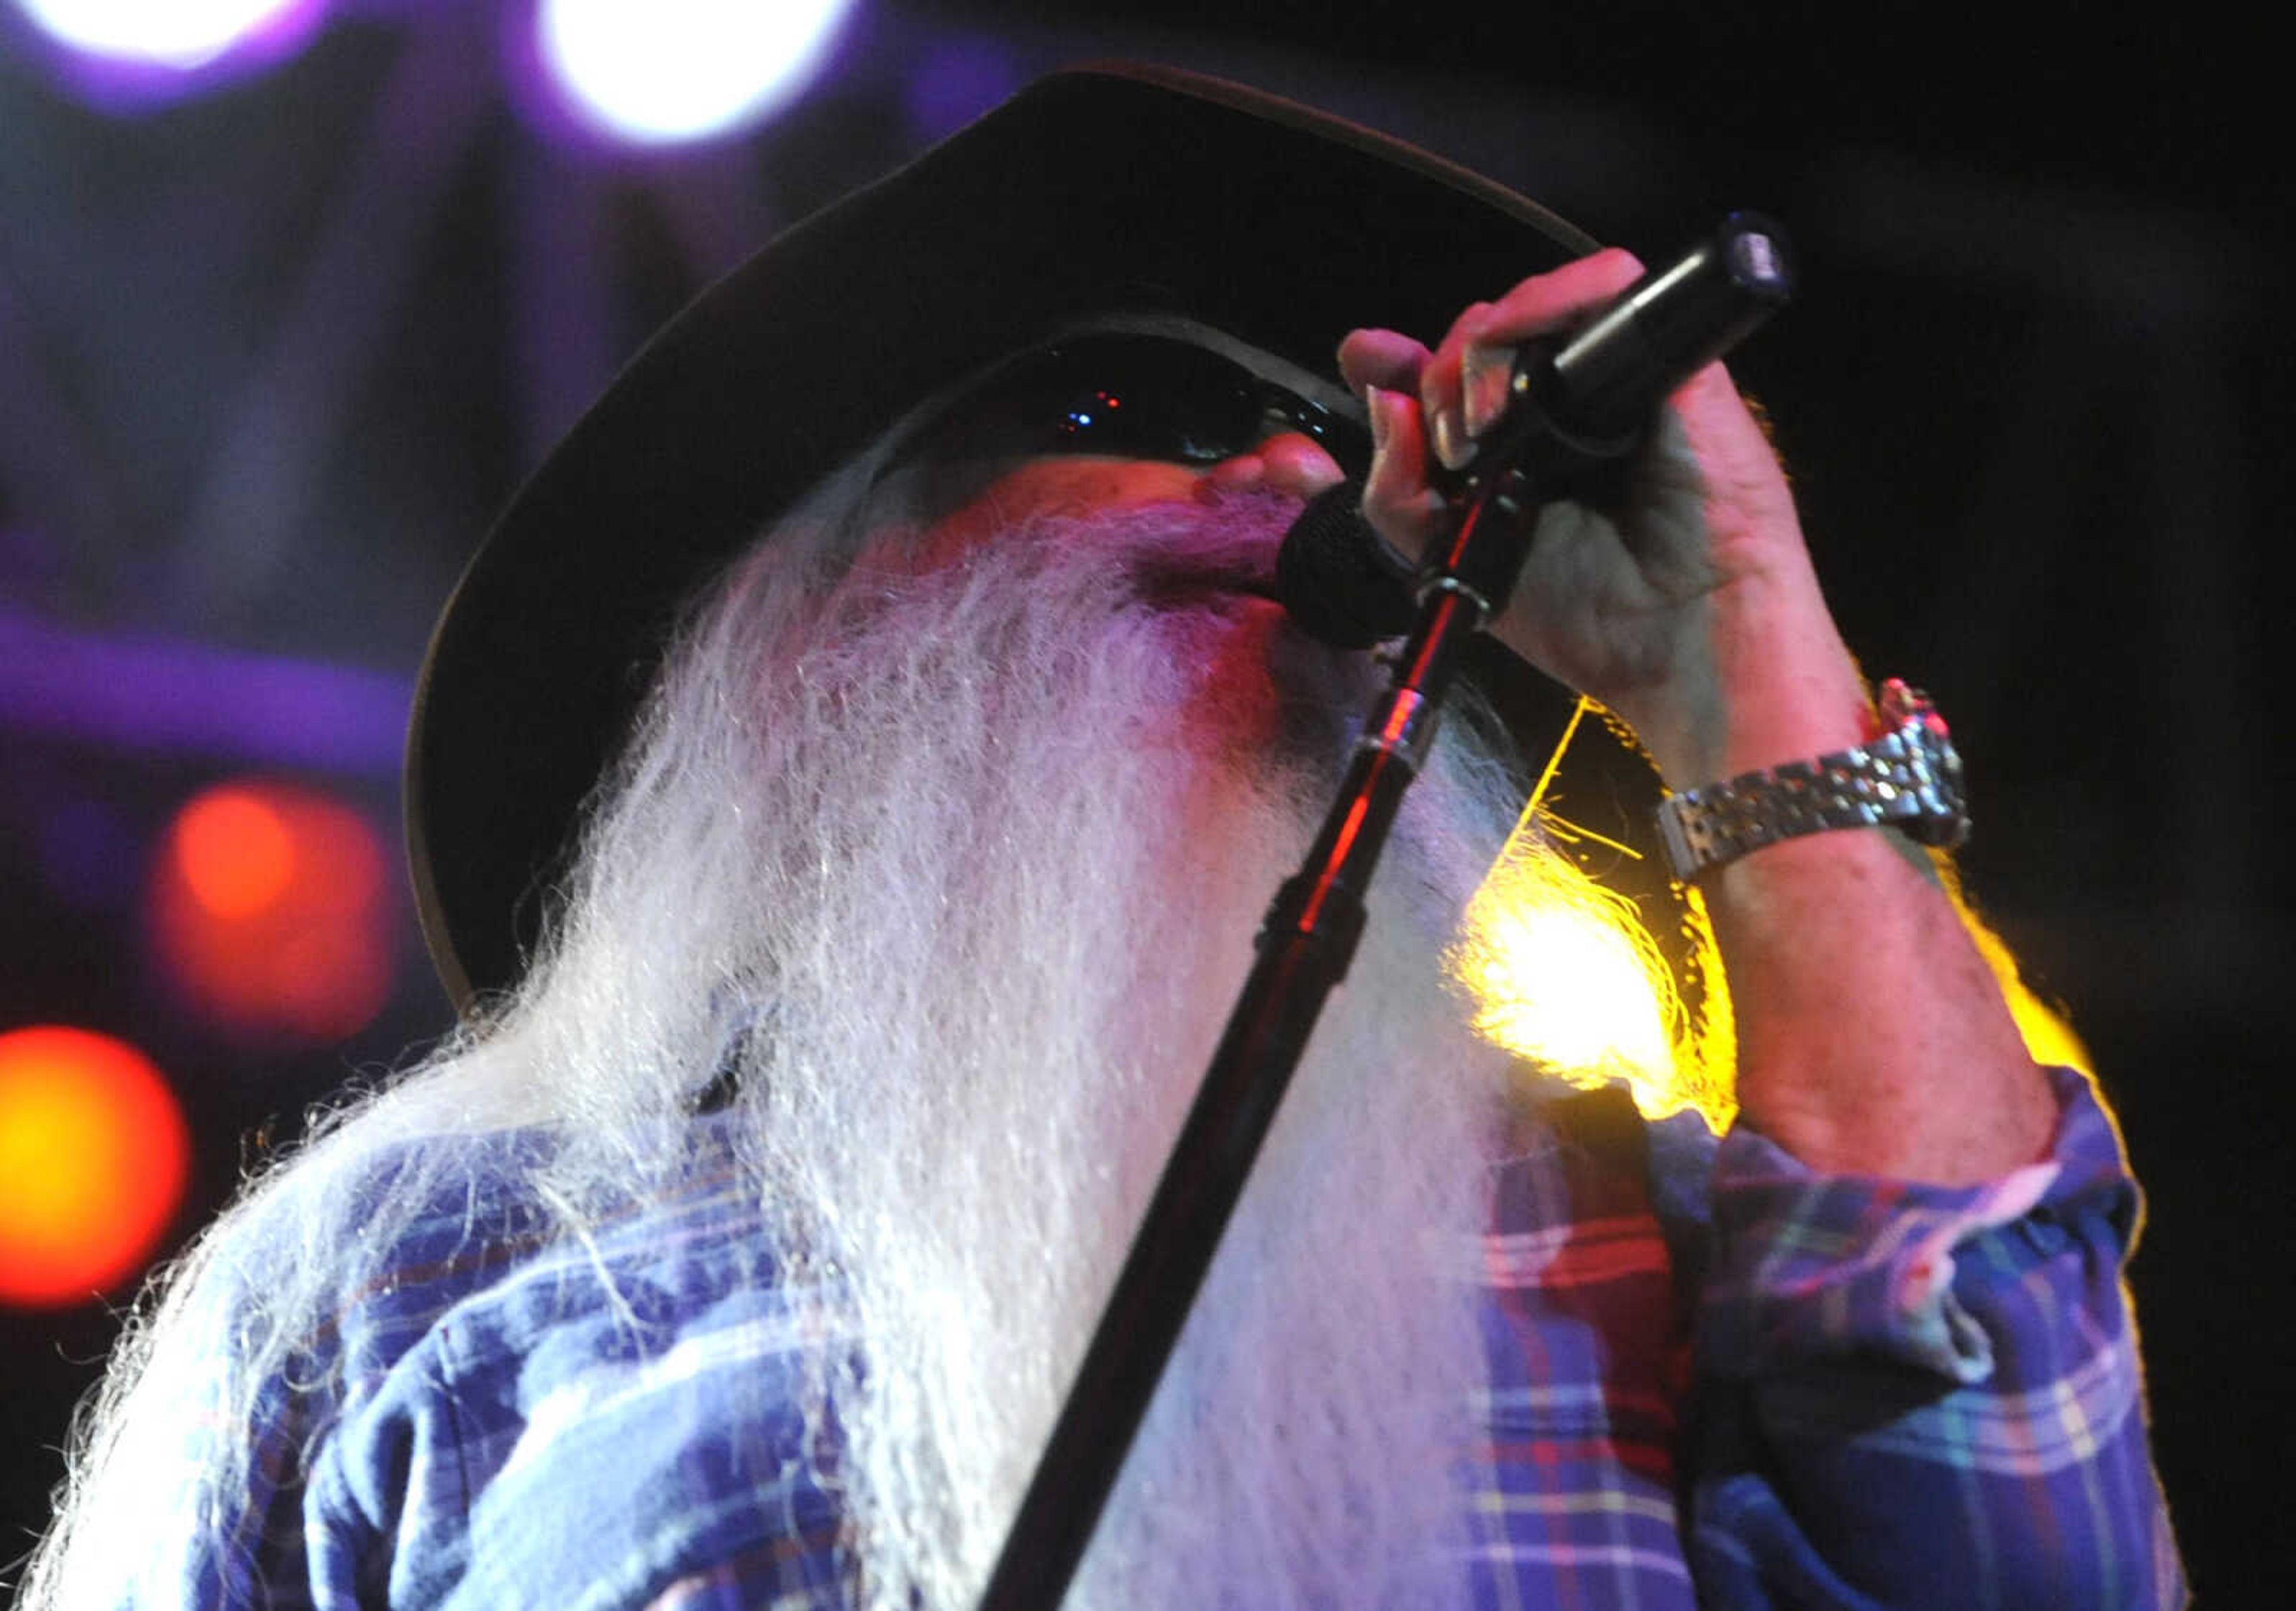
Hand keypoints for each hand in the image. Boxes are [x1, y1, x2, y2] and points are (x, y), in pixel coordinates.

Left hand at [1338, 249, 1866, 785]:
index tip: (1368, 359)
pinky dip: (1547, 302)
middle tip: (1447, 443)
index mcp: (1525, 447)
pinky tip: (1512, 357)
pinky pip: (1609, 283)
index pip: (1456, 374)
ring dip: (1483, 347)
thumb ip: (1397, 493)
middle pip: (1486, 334)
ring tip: (1478, 425)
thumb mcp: (1458, 558)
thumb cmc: (1590, 617)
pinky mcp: (1671, 361)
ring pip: (1535, 304)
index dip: (1402, 361)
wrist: (1681, 648)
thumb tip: (1381, 401)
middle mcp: (1570, 405)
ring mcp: (1621, 378)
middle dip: (1441, 373)